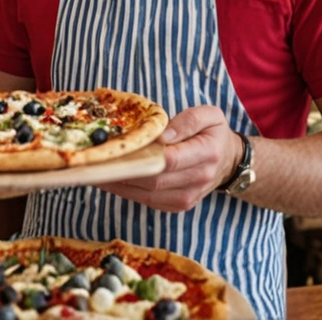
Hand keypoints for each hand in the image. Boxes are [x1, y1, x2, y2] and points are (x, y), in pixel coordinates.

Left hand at [96, 105, 241, 212]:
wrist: (228, 160)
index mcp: (207, 153)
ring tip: (93, 170)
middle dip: (122, 171)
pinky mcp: (177, 206)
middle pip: (153, 180)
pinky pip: (146, 200)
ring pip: (146, 194)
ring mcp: (187, 197)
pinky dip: (125, 190)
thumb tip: (161, 136)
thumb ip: (187, 121)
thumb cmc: (213, 133)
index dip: (142, 156)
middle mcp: (198, 179)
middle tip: (94, 161)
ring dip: (118, 184)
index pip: (171, 159)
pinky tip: (108, 179)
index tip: (117, 149)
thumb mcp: (209, 115)